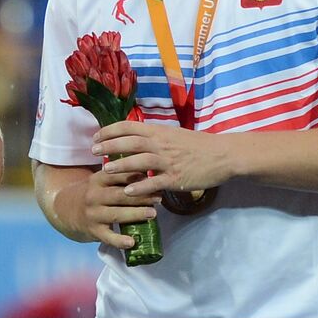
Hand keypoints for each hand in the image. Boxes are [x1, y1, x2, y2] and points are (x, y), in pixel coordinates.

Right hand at [67, 163, 158, 247]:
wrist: (66, 210)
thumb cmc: (94, 194)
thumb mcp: (100, 181)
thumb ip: (120, 177)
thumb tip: (151, 174)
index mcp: (97, 180)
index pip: (116, 175)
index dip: (135, 176)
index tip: (152, 178)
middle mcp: (93, 196)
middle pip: (119, 195)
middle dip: (140, 196)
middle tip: (158, 197)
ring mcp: (93, 214)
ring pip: (116, 214)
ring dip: (135, 214)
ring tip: (152, 214)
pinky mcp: (94, 231)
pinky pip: (108, 237)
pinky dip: (120, 241)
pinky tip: (132, 242)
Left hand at [93, 121, 231, 198]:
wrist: (224, 154)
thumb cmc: (198, 145)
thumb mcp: (173, 134)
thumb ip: (154, 135)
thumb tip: (134, 136)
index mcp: (159, 131)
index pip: (129, 126)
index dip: (110, 130)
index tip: (96, 137)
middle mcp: (161, 144)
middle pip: (130, 142)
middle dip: (109, 146)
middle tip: (93, 151)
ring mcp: (169, 161)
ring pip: (140, 161)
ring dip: (121, 165)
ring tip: (105, 170)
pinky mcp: (177, 178)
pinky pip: (155, 182)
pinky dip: (140, 186)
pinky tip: (127, 191)